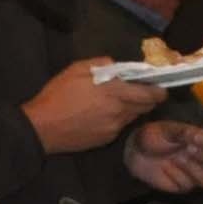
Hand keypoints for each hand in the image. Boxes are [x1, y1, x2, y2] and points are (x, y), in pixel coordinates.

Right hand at [24, 57, 160, 151]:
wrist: (42, 128)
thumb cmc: (57, 95)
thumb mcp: (76, 69)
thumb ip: (101, 64)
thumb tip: (116, 67)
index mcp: (114, 93)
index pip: (149, 94)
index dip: (159, 91)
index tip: (160, 87)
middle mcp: (119, 112)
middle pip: (145, 107)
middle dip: (148, 99)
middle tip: (141, 91)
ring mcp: (113, 128)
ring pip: (132, 117)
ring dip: (132, 108)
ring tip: (118, 101)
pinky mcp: (106, 139)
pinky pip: (119, 126)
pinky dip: (118, 119)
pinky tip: (103, 114)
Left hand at [123, 119, 202, 192]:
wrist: (135, 151)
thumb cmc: (155, 136)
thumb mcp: (169, 129)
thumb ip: (185, 132)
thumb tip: (198, 135)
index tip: (196, 136)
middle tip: (189, 149)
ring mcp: (195, 175)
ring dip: (195, 170)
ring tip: (178, 159)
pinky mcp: (183, 187)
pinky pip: (187, 185)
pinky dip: (176, 175)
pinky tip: (165, 167)